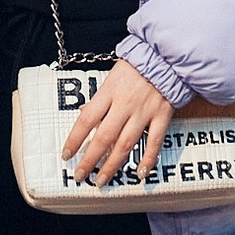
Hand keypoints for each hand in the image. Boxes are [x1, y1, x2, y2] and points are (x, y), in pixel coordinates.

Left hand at [62, 59, 176, 187]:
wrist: (167, 55)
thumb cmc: (138, 64)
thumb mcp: (112, 75)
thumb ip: (100, 98)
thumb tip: (83, 114)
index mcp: (109, 92)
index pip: (86, 120)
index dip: (74, 139)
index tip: (66, 155)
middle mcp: (124, 105)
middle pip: (103, 138)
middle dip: (90, 160)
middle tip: (80, 175)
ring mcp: (144, 112)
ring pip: (125, 144)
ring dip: (112, 165)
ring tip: (101, 180)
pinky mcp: (162, 116)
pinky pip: (154, 142)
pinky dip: (148, 159)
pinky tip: (140, 173)